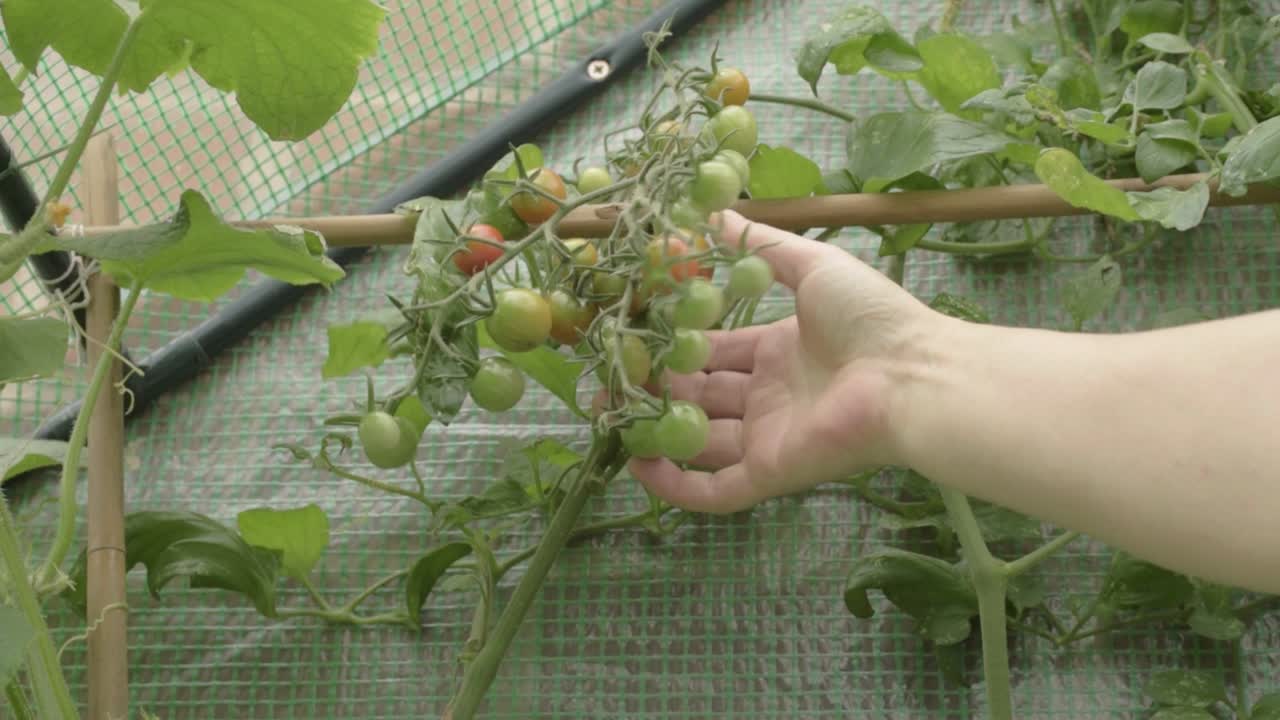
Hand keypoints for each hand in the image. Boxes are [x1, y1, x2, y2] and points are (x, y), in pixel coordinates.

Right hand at [629, 210, 945, 512]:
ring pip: (698, 442)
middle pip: (700, 396)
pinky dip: (676, 485)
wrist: (912, 376)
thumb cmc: (871, 318)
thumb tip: (716, 211)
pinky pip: (716, 490)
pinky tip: (637, 464)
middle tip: (607, 378)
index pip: (717, 351)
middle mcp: (769, 398)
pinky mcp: (770, 473)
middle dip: (654, 388)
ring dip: (653, 431)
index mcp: (780, 352)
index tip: (634, 335)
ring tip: (606, 415)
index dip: (677, 344)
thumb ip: (761, 245)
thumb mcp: (812, 266)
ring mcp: (768, 438)